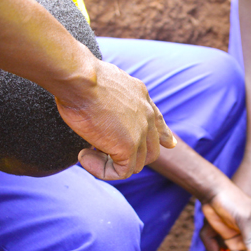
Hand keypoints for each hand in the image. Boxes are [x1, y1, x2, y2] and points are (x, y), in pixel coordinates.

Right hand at [56, 58, 175, 179]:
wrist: (80, 78)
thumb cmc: (82, 77)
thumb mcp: (105, 80)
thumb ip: (112, 94)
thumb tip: (99, 98)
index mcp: (141, 97)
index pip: (158, 121)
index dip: (163, 135)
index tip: (169, 144)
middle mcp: (146, 115)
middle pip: (150, 149)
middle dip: (130, 156)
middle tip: (100, 149)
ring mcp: (141, 132)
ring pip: (136, 163)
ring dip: (111, 163)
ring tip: (87, 152)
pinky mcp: (128, 147)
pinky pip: (122, 172)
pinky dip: (102, 170)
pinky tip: (84, 156)